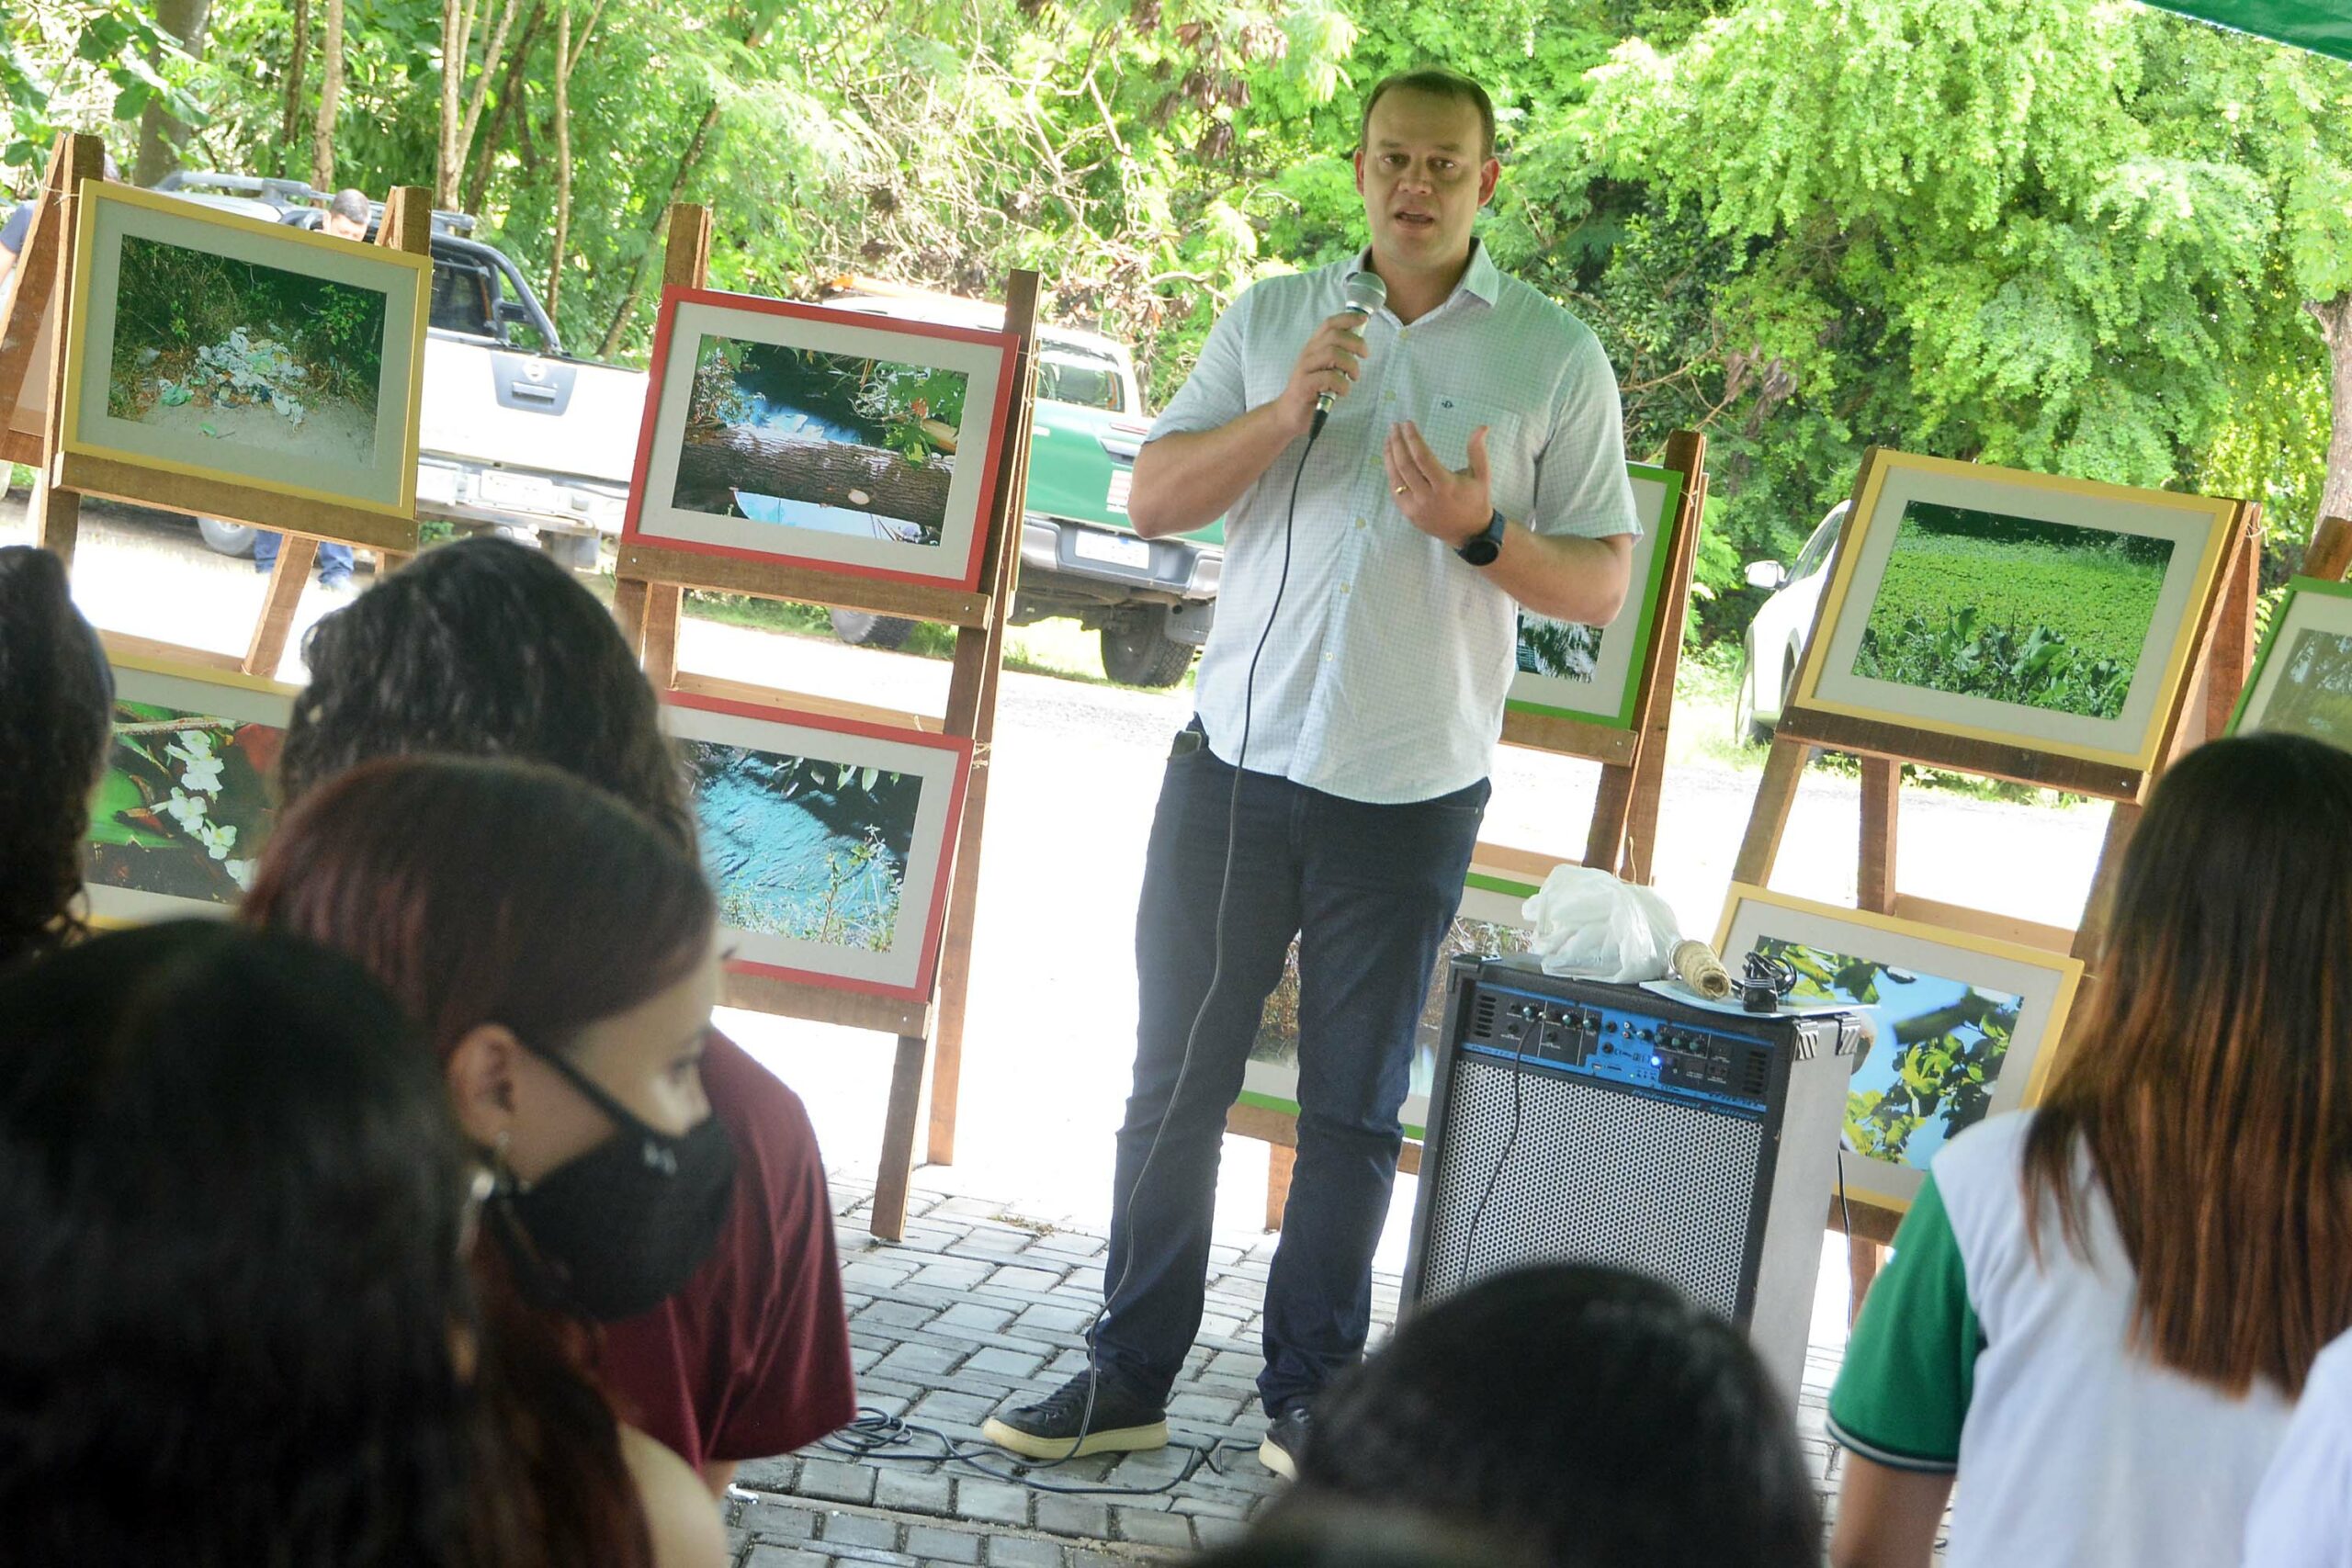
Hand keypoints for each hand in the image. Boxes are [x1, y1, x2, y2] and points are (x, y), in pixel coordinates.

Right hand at [1279, 312, 1371, 434]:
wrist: (1289, 414)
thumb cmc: (1313, 391)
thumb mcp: (1326, 369)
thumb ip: (1338, 356)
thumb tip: (1359, 345)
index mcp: (1314, 347)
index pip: (1329, 324)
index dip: (1348, 318)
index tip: (1363, 319)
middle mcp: (1308, 353)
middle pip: (1335, 336)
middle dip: (1356, 343)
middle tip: (1365, 355)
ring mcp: (1304, 368)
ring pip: (1333, 354)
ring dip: (1351, 365)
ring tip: (1354, 377)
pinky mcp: (1304, 385)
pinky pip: (1329, 378)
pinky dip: (1343, 385)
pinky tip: (1342, 392)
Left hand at [1384, 421, 1490, 546]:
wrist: (1470, 534)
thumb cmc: (1476, 501)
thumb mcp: (1482, 476)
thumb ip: (1478, 451)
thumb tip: (1482, 427)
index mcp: (1445, 485)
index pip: (1422, 457)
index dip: (1412, 438)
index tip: (1407, 423)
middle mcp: (1427, 497)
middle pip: (1404, 465)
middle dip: (1397, 443)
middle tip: (1394, 426)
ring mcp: (1415, 507)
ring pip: (1395, 477)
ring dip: (1389, 456)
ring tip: (1389, 439)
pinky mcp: (1409, 514)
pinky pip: (1395, 490)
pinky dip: (1391, 473)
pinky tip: (1391, 459)